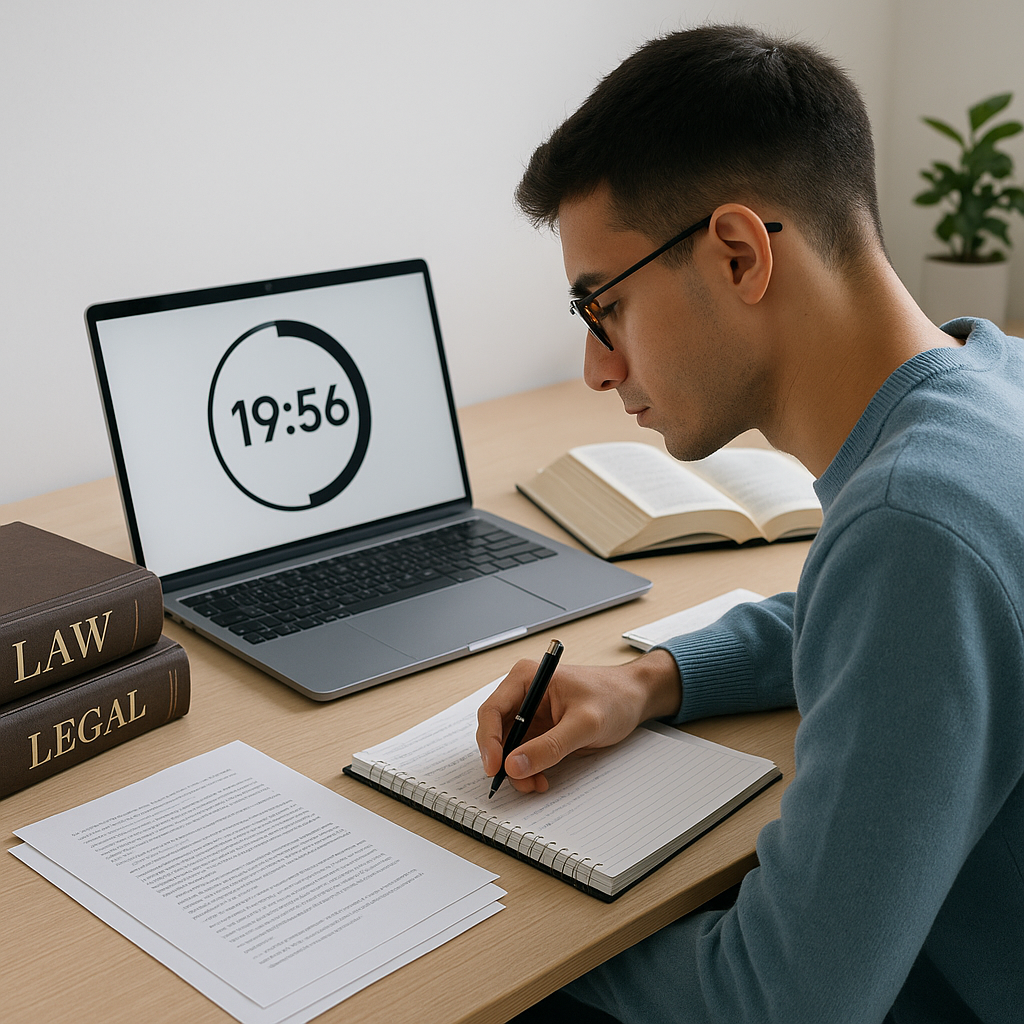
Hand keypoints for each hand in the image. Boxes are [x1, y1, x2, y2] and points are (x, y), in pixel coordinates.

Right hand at [475, 649, 681, 793]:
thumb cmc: (613, 697)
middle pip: (496, 732)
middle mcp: (523, 695)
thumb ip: (550, 745)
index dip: (488, 741)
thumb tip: (515, 765)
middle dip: (505, 761)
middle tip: (519, 782)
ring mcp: (530, 714)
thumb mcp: (584, 723)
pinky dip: (528, 771)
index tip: (495, 767)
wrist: (634, 699)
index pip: (491, 710)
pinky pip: (523, 755)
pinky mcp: (540, 731)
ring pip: (508, 748)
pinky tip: (542, 779)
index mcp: (526, 678)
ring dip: (517, 770)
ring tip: (536, 783)